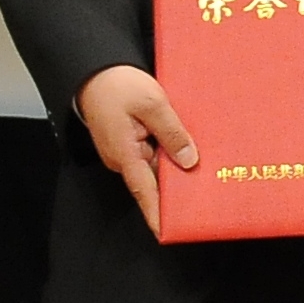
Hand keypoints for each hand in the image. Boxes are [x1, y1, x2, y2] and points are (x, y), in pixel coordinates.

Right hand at [76, 64, 197, 229]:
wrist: (95, 69)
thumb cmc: (118, 85)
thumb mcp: (152, 104)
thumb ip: (172, 133)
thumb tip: (188, 161)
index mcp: (125, 154)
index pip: (145, 192)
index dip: (157, 214)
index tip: (167, 232)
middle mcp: (124, 158)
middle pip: (156, 181)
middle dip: (179, 188)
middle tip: (208, 195)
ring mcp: (127, 149)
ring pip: (157, 164)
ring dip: (177, 165)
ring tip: (206, 169)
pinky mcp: (131, 140)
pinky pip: (154, 151)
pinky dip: (170, 150)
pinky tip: (189, 147)